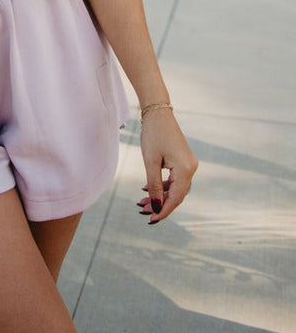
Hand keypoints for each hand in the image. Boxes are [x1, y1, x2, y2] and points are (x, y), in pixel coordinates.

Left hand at [138, 109, 197, 223]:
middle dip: (159, 204)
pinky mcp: (183, 160)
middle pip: (176, 194)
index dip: (164, 211)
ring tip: (141, 202)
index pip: (176, 198)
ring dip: (159, 195)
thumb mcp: (150, 162)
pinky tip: (146, 188)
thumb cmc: (153, 134)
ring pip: (174, 187)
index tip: (151, 220)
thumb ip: (153, 186)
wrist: (158, 112)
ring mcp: (188, 164)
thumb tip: (156, 207)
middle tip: (142, 211)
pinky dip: (161, 185)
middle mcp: (191, 168)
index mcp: (186, 170)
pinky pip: (174, 178)